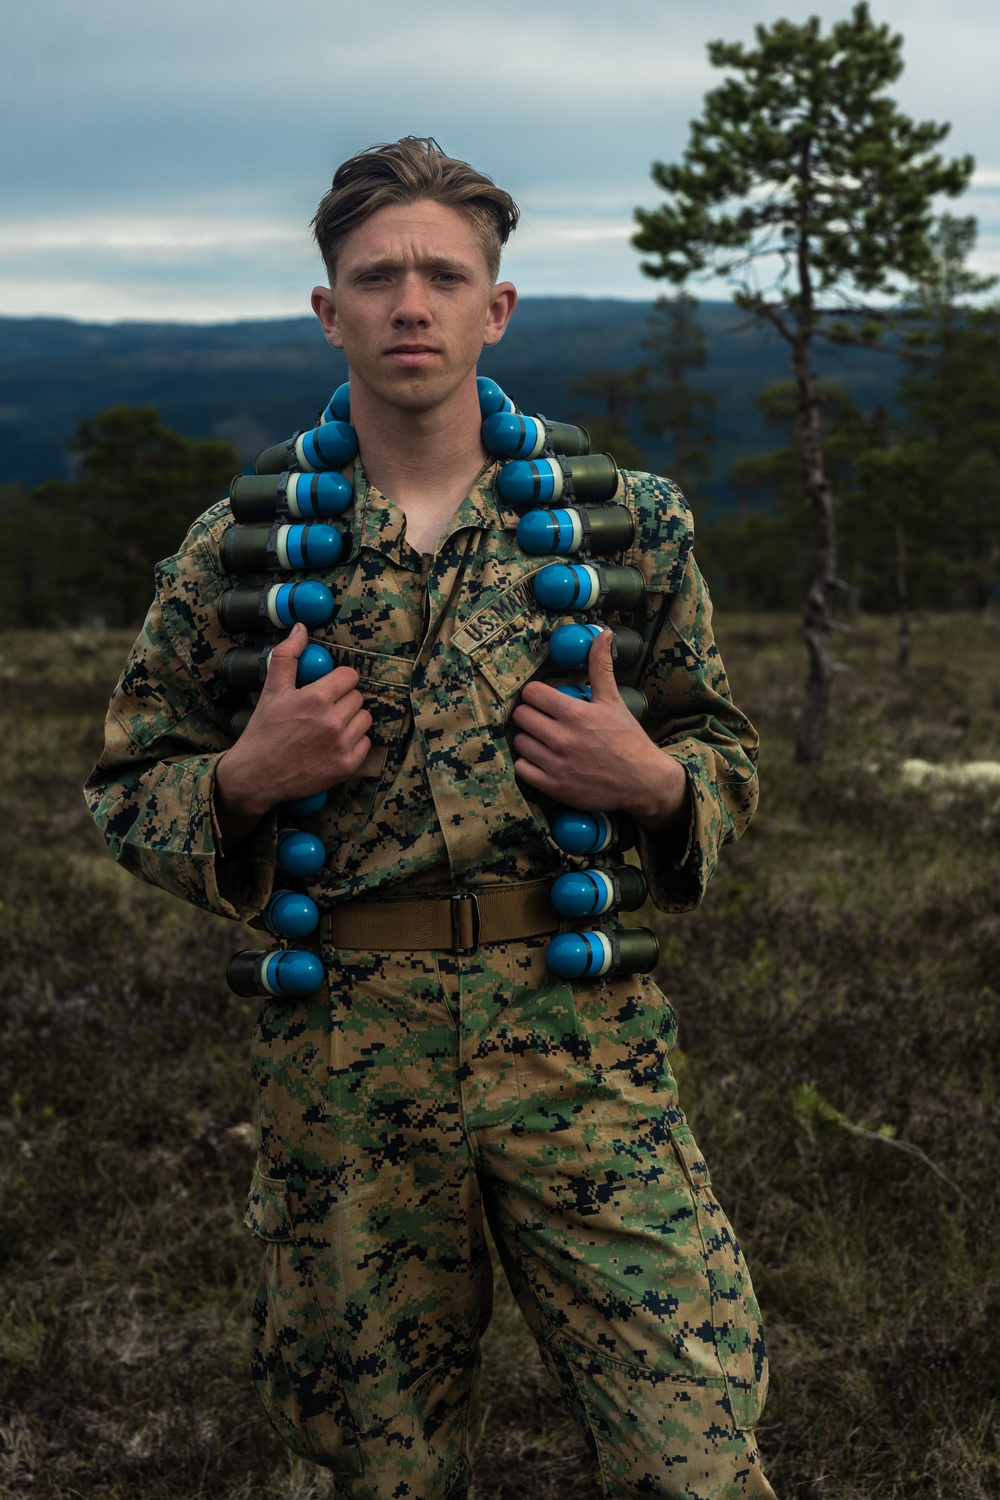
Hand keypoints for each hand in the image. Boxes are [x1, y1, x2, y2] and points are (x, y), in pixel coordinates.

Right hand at [215, 623, 371, 847]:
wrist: (255, 776)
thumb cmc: (263, 730)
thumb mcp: (272, 690)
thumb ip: (288, 655)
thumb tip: (301, 627)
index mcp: (316, 698)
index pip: (350, 676)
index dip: (340, 680)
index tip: (329, 688)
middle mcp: (332, 721)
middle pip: (358, 697)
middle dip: (344, 700)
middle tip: (324, 711)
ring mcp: (341, 745)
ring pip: (365, 719)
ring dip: (352, 720)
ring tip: (330, 727)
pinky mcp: (346, 766)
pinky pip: (366, 743)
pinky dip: (355, 743)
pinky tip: (335, 745)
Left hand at [510, 629, 688, 830]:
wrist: (642, 781)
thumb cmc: (627, 739)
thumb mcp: (613, 701)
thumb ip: (601, 667)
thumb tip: (603, 633)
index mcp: (574, 713)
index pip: (531, 693)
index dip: (535, 695)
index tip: (543, 701)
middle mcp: (562, 738)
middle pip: (521, 716)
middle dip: (530, 715)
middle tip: (542, 720)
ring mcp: (556, 764)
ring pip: (519, 742)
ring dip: (528, 740)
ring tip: (543, 740)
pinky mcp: (553, 786)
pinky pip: (521, 769)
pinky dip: (528, 764)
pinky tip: (542, 760)